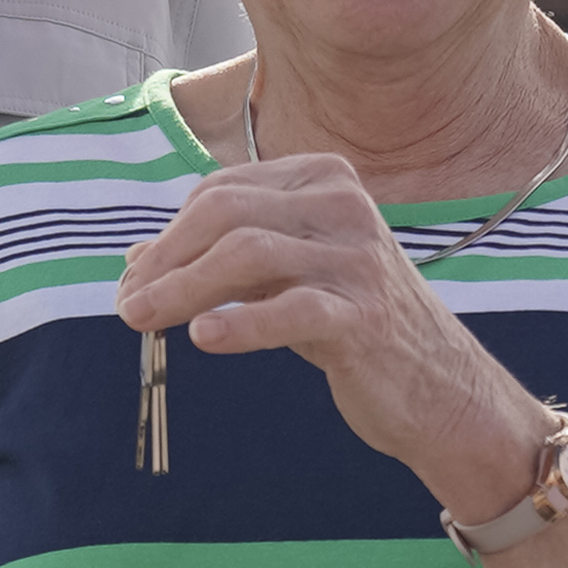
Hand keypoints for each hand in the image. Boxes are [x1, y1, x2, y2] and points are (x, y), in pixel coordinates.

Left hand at [125, 155, 544, 517]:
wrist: (439, 388)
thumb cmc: (353, 325)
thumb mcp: (286, 279)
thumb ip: (221, 260)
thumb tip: (136, 258)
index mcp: (323, 178)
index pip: (222, 192)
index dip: (167, 237)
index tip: (133, 281)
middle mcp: (343, 204)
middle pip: (226, 213)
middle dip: (165, 260)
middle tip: (128, 305)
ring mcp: (358, 257)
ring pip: (247, 253)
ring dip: (182, 289)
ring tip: (141, 321)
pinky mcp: (365, 314)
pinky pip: (290, 310)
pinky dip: (239, 323)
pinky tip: (202, 339)